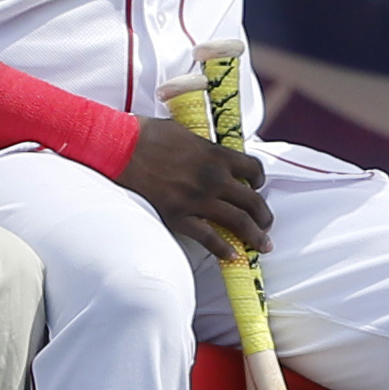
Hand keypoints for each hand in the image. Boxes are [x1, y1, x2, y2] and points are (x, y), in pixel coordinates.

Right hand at [118, 116, 271, 258]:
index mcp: (217, 155)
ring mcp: (198, 199)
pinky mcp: (179, 216)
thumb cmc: (148, 135)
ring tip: (262, 245)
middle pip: (252, 201)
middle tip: (267, 225)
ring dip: (255, 235)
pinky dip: (223, 249)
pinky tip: (232, 256)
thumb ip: (204, 149)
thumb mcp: (186, 133)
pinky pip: (208, 238)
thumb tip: (210, 156)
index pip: (253, 168)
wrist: (121, 147)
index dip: (259, 180)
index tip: (257, 186)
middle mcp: (214, 178)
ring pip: (239, 222)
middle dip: (264, 216)